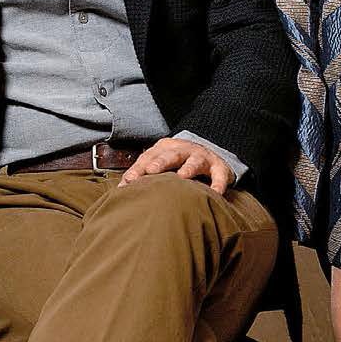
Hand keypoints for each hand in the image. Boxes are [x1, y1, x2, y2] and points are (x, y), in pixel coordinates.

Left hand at [117, 137, 234, 194]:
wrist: (208, 154)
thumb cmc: (177, 163)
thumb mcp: (160, 163)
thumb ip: (142, 174)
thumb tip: (120, 190)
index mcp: (165, 149)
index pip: (150, 157)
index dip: (139, 168)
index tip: (129, 181)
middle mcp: (183, 150)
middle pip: (171, 155)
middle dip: (161, 162)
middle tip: (150, 171)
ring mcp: (202, 157)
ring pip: (195, 161)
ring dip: (188, 168)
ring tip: (182, 177)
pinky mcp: (219, 168)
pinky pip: (220, 176)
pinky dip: (218, 183)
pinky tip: (215, 193)